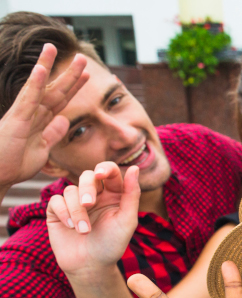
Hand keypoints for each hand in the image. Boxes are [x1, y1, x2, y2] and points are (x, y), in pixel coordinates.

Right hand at [0, 44, 87, 194]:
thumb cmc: (14, 164)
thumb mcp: (43, 149)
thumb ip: (53, 134)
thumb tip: (65, 121)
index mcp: (40, 121)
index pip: (61, 100)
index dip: (73, 87)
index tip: (86, 75)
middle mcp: (31, 114)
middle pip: (54, 90)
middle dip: (69, 75)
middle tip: (82, 57)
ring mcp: (23, 115)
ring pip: (39, 87)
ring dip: (47, 66)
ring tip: (52, 47)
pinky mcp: (16, 120)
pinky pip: (27, 98)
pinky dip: (35, 83)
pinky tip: (40, 68)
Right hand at [46, 163, 139, 279]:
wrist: (91, 266)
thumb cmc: (112, 244)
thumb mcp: (127, 220)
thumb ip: (132, 194)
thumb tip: (134, 167)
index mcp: (114, 194)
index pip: (109, 172)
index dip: (104, 168)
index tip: (100, 174)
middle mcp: (94, 195)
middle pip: (86, 176)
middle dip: (87, 188)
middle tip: (89, 204)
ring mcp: (75, 203)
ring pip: (71, 190)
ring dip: (77, 210)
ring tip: (84, 230)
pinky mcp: (57, 212)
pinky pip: (56, 200)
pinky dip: (63, 212)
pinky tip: (71, 227)